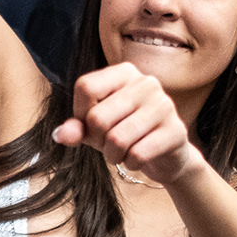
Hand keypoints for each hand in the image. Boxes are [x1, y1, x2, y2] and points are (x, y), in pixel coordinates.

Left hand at [54, 61, 202, 184]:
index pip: (86, 87)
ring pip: (116, 139)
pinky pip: (137, 154)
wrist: (166, 156)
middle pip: (98, 117)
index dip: (80, 114)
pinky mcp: (176, 131)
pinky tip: (138, 159)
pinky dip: (131, 164)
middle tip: (109, 145)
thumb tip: (60, 135)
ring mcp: (164, 105)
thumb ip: (76, 128)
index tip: (91, 124)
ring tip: (122, 154)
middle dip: (97, 141)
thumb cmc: (126, 135)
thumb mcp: (95, 129)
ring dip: (112, 156)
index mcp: (124, 72)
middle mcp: (146, 83)